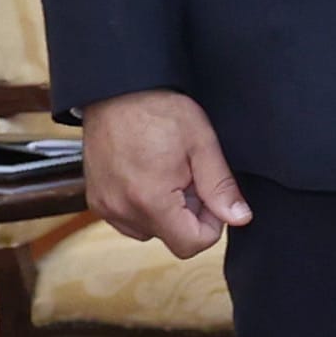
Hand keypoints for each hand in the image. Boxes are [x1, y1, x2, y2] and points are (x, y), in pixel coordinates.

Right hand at [82, 90, 249, 259]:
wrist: (117, 91)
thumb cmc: (159, 111)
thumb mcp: (202, 144)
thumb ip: (221, 187)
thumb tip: (239, 218)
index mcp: (150, 200)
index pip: (191, 244)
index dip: (212, 224)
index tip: (211, 196)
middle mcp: (122, 210)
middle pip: (171, 238)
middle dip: (189, 215)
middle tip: (190, 177)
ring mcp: (105, 207)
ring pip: (151, 231)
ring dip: (167, 212)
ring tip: (169, 175)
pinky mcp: (96, 200)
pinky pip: (129, 220)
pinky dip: (145, 207)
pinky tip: (150, 177)